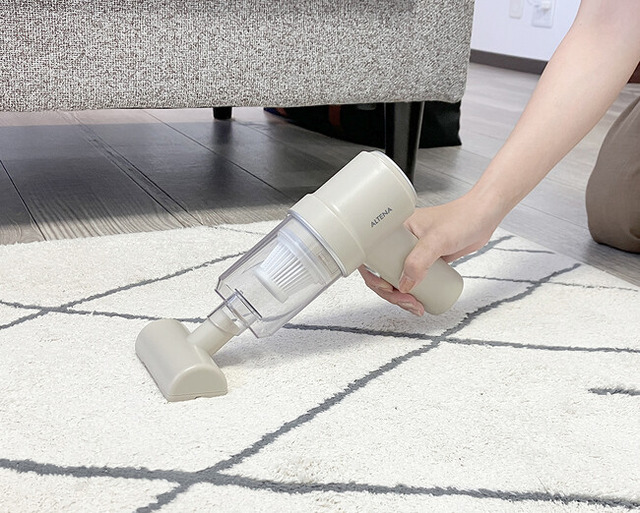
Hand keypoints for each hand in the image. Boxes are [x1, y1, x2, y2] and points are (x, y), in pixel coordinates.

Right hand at [360, 191, 504, 314]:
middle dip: (391, 293)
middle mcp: (400, 241)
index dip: (374, 276)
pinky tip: (417, 302)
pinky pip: (411, 279)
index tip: (387, 288)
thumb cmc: (462, 218)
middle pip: (383, 273)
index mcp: (395, 229)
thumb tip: (404, 285)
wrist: (483, 217)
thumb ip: (419, 261)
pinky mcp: (424, 260)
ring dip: (401, 297)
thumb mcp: (437, 240)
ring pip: (397, 279)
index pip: (373, 256)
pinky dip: (411, 294)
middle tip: (407, 302)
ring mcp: (411, 251)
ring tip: (416, 306)